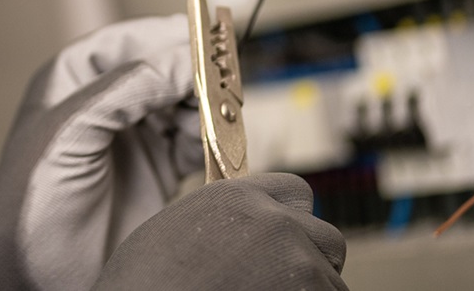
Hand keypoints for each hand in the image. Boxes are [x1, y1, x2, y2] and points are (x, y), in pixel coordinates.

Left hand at [0, 15, 203, 290]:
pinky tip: (213, 148)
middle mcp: (103, 104)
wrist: (35, 272)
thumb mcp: (69, 134)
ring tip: (214, 120)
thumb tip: (178, 60)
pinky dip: (209, 142)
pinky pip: (193, 144)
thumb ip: (123, 91)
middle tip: (221, 82)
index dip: (164, 35)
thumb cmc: (29, 202)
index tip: (203, 36)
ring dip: (203, 108)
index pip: (125, 41)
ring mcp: (130, 138)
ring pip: (182, 104)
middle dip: (193, 73)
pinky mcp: (154, 173)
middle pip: (161, 70)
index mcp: (70, 81)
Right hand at [92, 173, 347, 289]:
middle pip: (326, 237)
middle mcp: (274, 223)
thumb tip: (247, 232)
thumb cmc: (143, 282)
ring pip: (329, 281)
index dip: (292, 220)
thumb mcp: (175, 229)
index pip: (297, 192)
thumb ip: (223, 220)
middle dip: (312, 261)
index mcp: (237, 197)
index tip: (284, 241)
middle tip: (280, 282)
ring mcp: (297, 265)